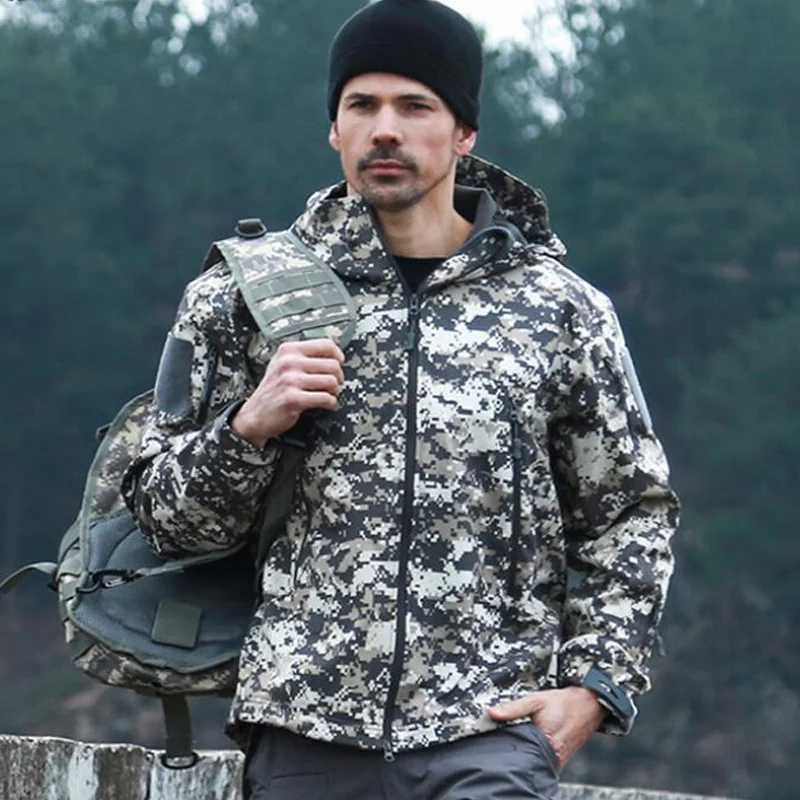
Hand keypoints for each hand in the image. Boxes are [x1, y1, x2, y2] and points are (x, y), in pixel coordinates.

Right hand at [232, 338, 344, 446]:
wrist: (254, 415)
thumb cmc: (274, 389)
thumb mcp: (282, 364)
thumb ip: (303, 356)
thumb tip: (335, 353)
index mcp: (288, 350)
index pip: (326, 344)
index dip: (338, 356)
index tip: (339, 364)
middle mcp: (289, 362)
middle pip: (333, 364)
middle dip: (339, 377)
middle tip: (333, 385)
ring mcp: (290, 380)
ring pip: (332, 381)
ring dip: (335, 391)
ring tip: (329, 394)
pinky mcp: (294, 399)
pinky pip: (326, 398)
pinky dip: (331, 403)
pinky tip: (325, 404)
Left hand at [487, 687, 605, 766]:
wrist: (589, 705)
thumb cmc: (564, 702)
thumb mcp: (536, 700)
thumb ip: (514, 708)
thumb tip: (491, 713)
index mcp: (546, 742)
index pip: (517, 752)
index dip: (504, 747)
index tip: (494, 742)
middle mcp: (553, 756)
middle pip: (525, 760)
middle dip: (513, 752)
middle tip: (504, 742)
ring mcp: (557, 761)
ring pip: (534, 762)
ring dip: (524, 754)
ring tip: (516, 743)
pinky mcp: (560, 761)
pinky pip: (543, 762)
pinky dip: (534, 755)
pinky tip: (529, 746)